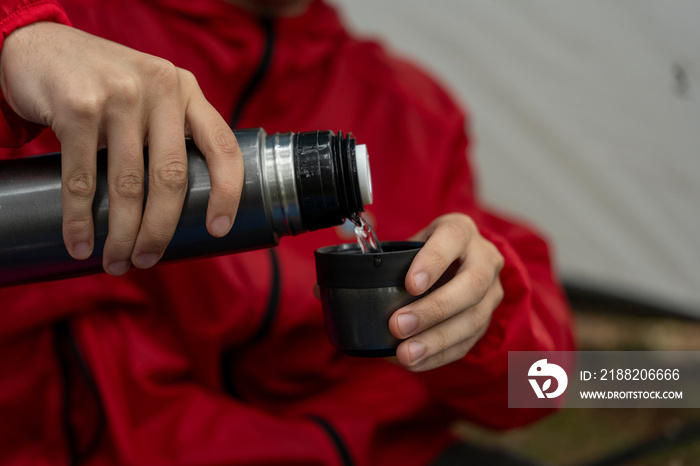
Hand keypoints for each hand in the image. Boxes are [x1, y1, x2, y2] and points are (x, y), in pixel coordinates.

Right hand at [0, 22, 242, 274]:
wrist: (40, 48)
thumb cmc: (104, 86)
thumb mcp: (150, 96)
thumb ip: (171, 132)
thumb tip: (185, 206)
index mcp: (186, 91)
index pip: (222, 147)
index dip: (228, 193)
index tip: (219, 231)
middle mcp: (161, 89)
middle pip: (172, 178)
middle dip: (161, 230)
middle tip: (148, 260)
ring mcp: (120, 96)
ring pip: (129, 185)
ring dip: (122, 234)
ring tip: (116, 261)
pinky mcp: (78, 107)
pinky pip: (83, 178)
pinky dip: (80, 220)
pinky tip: (81, 243)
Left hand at [389, 213, 503, 370]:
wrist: (467, 258)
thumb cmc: (430, 249)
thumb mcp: (414, 241)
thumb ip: (390, 260)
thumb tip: (337, 288)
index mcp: (461, 231)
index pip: (452, 239)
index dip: (432, 262)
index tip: (410, 284)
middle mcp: (485, 258)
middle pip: (471, 286)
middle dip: (433, 310)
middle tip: (398, 326)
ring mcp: (492, 291)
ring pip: (474, 319)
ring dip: (436, 340)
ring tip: (406, 353)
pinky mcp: (488, 319)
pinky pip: (469, 341)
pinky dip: (440, 355)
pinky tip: (416, 362)